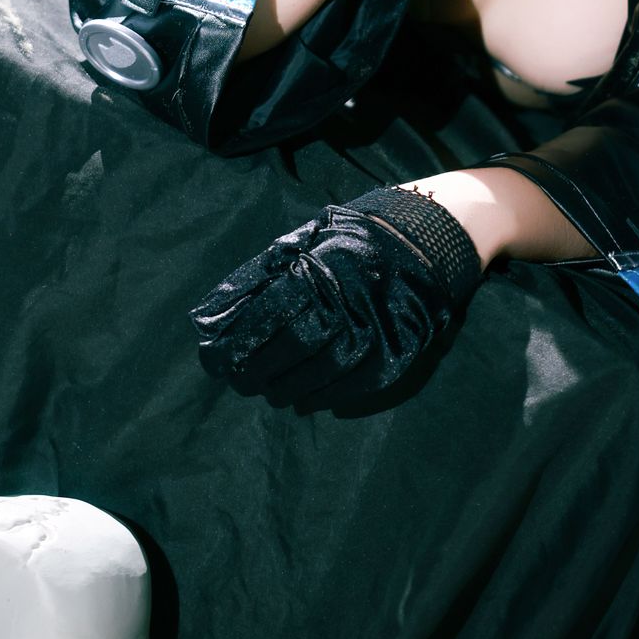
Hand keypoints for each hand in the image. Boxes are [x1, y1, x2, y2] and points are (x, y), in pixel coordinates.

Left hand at [188, 185, 484, 410]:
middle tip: (239, 378)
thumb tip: (210, 316)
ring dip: (283, 390)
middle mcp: (346, 306)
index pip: (263, 321)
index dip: (233, 347)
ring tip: (268, 387)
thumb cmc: (355, 239)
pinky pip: (348, 392)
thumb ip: (259, 276)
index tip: (213, 360)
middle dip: (254, 372)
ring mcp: (374, 337)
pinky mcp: (395, 358)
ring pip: (314, 381)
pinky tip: (302, 399)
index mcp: (319, 272)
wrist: (428, 240)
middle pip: (286, 355)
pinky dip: (319, 399)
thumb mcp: (305, 241)